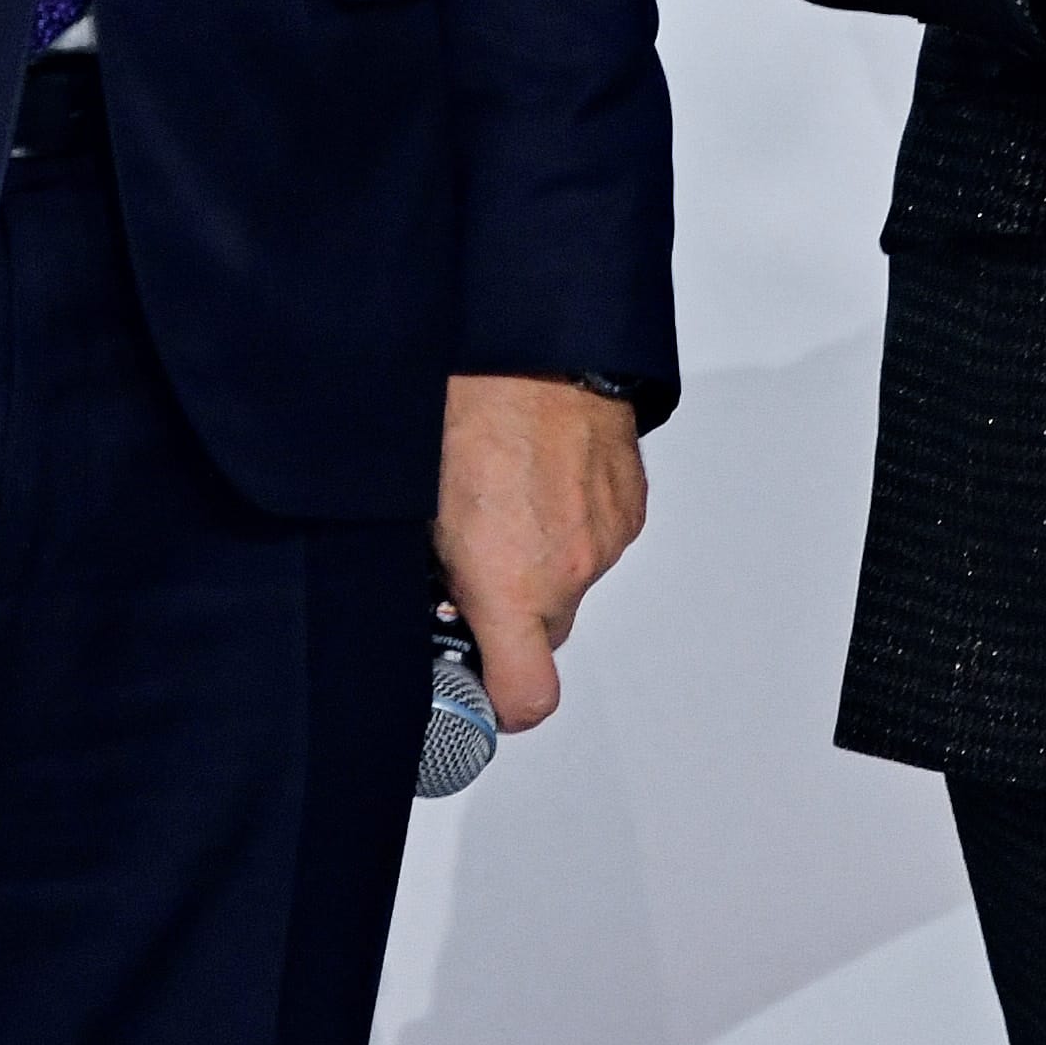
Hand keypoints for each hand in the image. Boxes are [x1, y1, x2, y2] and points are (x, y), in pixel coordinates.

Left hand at [433, 372, 645, 732]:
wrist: (532, 341)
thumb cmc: (465, 410)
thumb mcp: (416, 509)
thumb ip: (430, 576)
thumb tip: (430, 602)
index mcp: (508, 584)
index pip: (527, 697)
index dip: (502, 704)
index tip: (479, 687)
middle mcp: (566, 572)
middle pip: (544, 635)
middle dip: (509, 615)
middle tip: (470, 567)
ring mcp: (605, 539)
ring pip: (570, 583)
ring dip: (541, 563)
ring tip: (505, 501)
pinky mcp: (629, 506)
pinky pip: (596, 541)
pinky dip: (570, 527)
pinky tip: (540, 480)